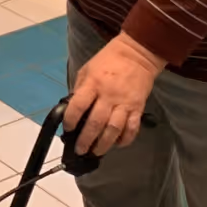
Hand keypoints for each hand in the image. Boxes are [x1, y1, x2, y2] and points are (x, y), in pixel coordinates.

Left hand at [65, 33, 163, 154]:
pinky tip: (118, 145)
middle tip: (80, 150)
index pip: (78, 106)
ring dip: (104, 144)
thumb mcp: (87, 69)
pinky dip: (125, 139)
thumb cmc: (108, 60)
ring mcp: (124, 103)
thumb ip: (80, 89)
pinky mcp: (138, 108)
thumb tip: (73, 109)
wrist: (137, 54)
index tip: (68, 129)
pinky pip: (132, 128)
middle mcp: (108, 95)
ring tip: (96, 152)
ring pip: (113, 129)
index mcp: (93, 83)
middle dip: (86, 140)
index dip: (71, 120)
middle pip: (96, 123)